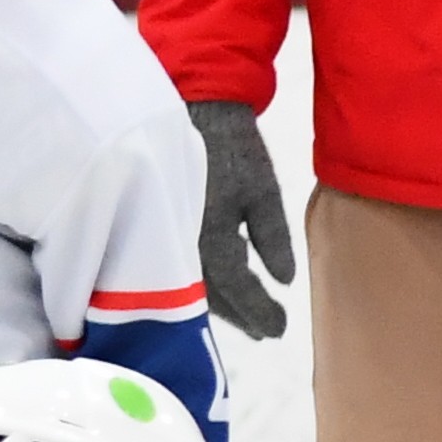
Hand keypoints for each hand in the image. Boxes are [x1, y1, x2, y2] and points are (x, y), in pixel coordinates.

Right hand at [186, 99, 290, 342]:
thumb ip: (272, 238)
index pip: (236, 289)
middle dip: (239, 315)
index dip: (259, 312)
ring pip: (191, 286)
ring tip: (246, 316)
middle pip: (208, 297)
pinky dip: (202, 283)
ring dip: (220, 304)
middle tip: (266, 331)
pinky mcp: (159, 228)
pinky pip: (178, 269)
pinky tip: (218, 286)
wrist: (190, 110)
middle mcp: (182, 248)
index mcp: (209, 239)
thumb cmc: (231, 148)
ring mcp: (166, 239)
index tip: (280, 330)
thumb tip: (283, 282)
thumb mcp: (262, 190)